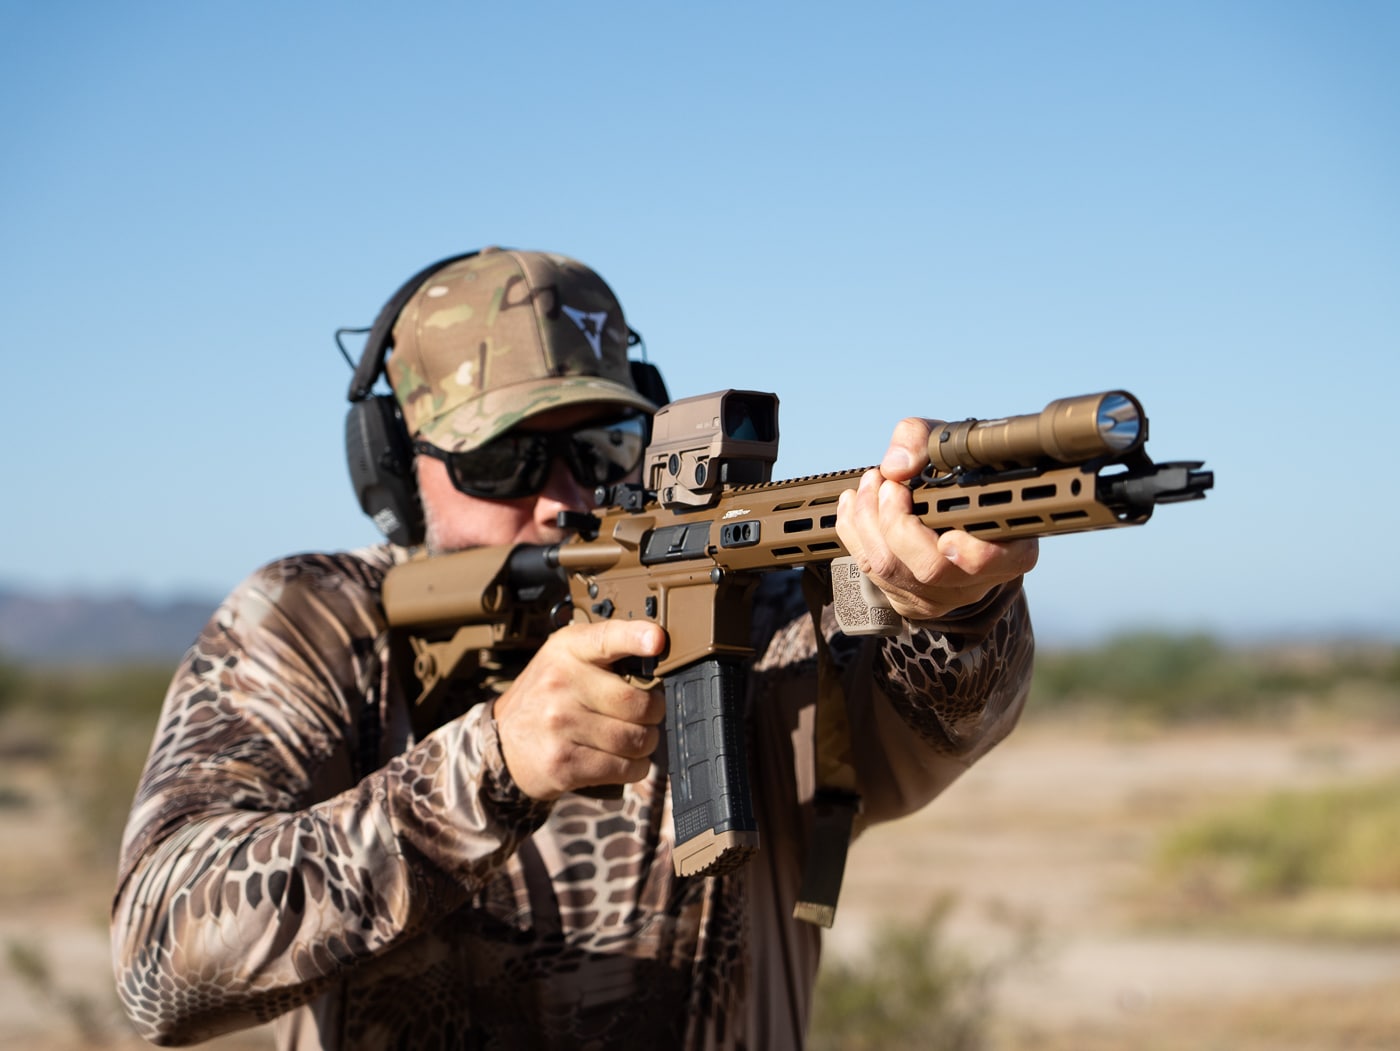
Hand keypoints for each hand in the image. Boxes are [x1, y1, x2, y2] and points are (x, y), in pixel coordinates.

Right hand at [492, 620, 666, 800]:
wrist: (504, 742)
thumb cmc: (549, 695)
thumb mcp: (566, 657)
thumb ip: (607, 649)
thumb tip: (659, 648)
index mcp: (568, 649)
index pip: (606, 638)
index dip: (635, 637)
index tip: (657, 639)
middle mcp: (561, 683)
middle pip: (638, 704)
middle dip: (653, 713)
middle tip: (645, 714)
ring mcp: (560, 725)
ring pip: (636, 740)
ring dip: (646, 744)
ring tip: (632, 738)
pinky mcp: (563, 763)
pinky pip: (624, 768)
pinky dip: (634, 768)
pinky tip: (621, 760)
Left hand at [835, 417, 1039, 620]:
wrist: (947, 504)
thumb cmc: (956, 473)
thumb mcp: (948, 442)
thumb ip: (923, 439)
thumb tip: (895, 467)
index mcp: (1008, 544)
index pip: (1000, 561)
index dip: (975, 555)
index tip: (949, 537)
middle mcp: (976, 578)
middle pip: (930, 568)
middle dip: (896, 522)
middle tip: (889, 484)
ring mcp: (938, 594)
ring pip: (891, 571)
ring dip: (867, 521)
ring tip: (869, 484)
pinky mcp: (906, 598)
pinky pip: (869, 572)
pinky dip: (852, 532)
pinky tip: (853, 504)